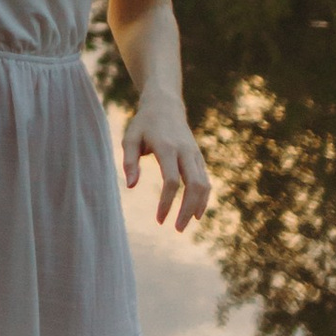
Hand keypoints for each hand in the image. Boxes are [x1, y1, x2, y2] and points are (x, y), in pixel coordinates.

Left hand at [122, 98, 211, 230]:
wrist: (165, 105)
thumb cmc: (144, 124)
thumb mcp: (130, 138)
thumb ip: (129, 162)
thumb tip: (130, 186)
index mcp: (167, 147)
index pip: (171, 181)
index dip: (166, 202)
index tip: (159, 219)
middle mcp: (185, 151)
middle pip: (194, 186)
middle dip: (187, 210)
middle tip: (177, 229)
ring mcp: (195, 154)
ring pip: (204, 185)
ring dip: (197, 207)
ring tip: (185, 224)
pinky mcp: (199, 158)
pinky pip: (205, 181)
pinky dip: (203, 198)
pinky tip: (195, 213)